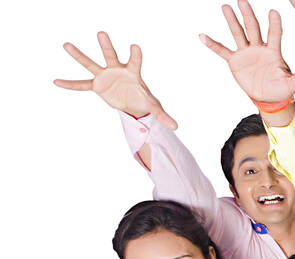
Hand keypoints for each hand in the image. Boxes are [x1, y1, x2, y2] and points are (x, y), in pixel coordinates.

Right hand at [55, 32, 177, 128]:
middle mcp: (118, 70)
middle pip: (112, 56)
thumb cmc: (144, 100)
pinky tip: (56, 82)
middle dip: (107, 46)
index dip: (135, 55)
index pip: (135, 62)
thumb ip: (163, 116)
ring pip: (91, 64)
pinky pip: (82, 85)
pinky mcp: (97, 85)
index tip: (135, 46)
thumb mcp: (155, 108)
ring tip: (66, 45)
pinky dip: (70, 85)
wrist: (133, 104)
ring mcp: (105, 76)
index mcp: (134, 73)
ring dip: (79, 56)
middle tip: (101, 33)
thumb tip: (176, 127)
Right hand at [200, 0, 294, 104]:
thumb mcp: (292, 84)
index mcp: (274, 52)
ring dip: (232, 21)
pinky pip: (222, 51)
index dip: (274, 24)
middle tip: (242, 1)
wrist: (269, 98)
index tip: (274, 12)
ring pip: (238, 34)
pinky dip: (213, 45)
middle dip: (248, 15)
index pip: (275, 34)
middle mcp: (259, 48)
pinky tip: (202, 36)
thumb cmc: (282, 89)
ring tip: (226, 7)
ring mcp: (246, 53)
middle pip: (253, 28)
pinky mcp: (235, 61)